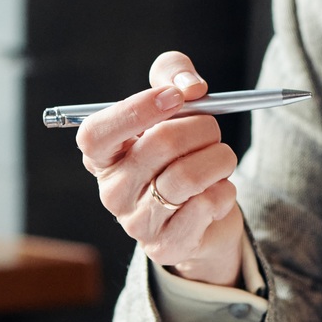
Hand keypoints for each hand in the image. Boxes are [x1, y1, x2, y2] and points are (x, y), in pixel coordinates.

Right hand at [75, 51, 244, 285]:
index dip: (136, 111)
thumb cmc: (180, 153)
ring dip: (220, 158)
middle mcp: (112, 191)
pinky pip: (206, 205)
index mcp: (103, 156)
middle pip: (159, 145)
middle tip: (212, 128)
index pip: (96, 134)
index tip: (174, 96)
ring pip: (188, 176)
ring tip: (221, 159)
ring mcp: (136, 222)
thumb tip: (191, 87)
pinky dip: (224, 190)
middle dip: (202, 127)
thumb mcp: (172, 105)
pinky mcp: (166, 245)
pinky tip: (217, 192)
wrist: (203, 215)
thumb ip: (172, 75)